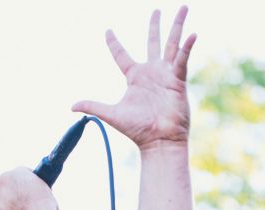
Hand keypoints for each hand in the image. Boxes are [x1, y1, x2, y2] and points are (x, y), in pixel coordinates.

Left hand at [72, 6, 195, 149]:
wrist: (158, 140)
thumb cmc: (137, 129)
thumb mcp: (111, 114)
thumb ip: (93, 106)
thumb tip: (71, 106)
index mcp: (134, 77)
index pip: (121, 55)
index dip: (114, 43)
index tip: (108, 31)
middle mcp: (151, 72)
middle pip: (153, 42)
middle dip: (155, 25)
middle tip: (157, 10)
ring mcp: (166, 74)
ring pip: (172, 44)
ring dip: (178, 26)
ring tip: (184, 7)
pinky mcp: (178, 80)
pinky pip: (182, 60)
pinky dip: (187, 47)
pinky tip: (192, 35)